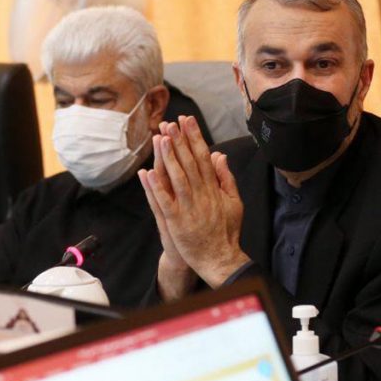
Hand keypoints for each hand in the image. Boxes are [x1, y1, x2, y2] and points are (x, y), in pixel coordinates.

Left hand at [140, 115, 248, 293]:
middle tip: (171, 122)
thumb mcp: (234, 202)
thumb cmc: (226, 231)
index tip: (187, 121)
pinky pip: (164, 202)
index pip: (203, 157)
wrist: (220, 259)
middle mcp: (202, 195)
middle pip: (189, 163)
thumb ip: (226, 178)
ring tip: (161, 138)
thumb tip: (220, 155)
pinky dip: (156, 188)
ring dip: (168, 158)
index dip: (194, 138)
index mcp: (214, 189)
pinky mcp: (176, 222)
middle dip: (180, 141)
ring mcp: (189, 208)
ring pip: (177, 178)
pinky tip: (146, 173)